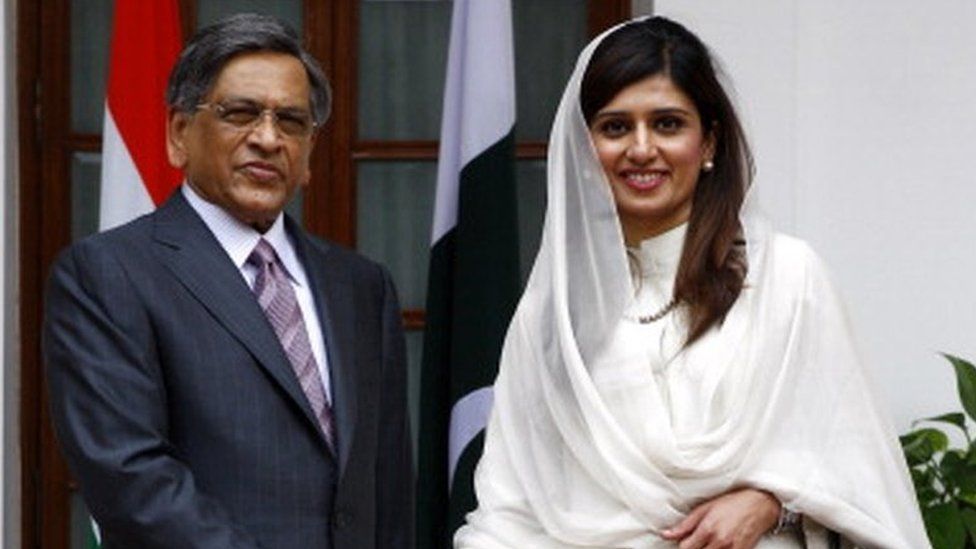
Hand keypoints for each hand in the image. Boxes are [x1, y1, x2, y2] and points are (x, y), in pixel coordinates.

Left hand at [660, 488, 780, 548]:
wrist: (760, 505)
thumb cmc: (732, 503)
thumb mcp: (705, 509)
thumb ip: (684, 525)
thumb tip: (665, 534)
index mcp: (707, 529)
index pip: (685, 548)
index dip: (682, 546)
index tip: (685, 541)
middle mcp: (720, 542)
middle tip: (698, 541)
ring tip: (709, 542)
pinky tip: (718, 546)